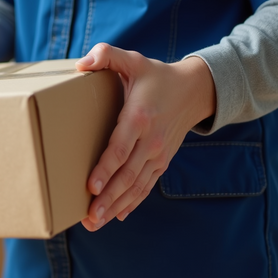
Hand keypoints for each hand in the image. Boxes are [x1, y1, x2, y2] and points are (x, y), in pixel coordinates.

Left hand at [75, 43, 215, 231]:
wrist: (195, 90)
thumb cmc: (156, 75)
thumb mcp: (133, 59)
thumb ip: (107, 55)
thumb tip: (82, 64)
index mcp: (139, 118)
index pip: (120, 148)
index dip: (105, 169)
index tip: (91, 186)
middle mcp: (150, 141)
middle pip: (126, 175)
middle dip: (107, 198)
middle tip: (89, 216)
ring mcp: (158, 154)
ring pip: (135, 186)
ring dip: (115, 205)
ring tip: (96, 222)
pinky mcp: (162, 161)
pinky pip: (146, 186)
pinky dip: (132, 202)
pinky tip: (118, 215)